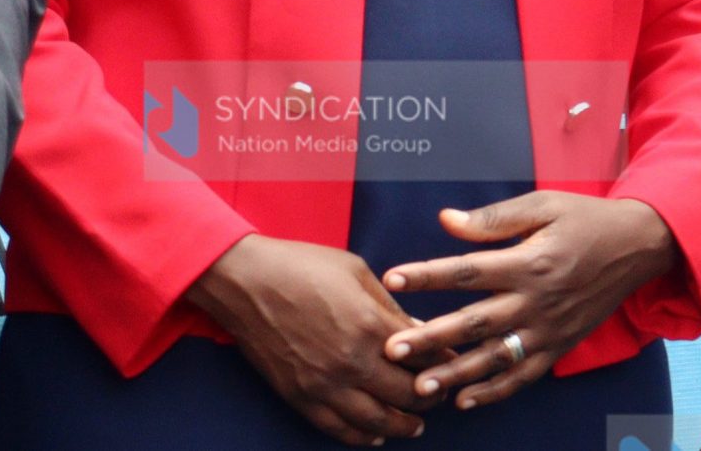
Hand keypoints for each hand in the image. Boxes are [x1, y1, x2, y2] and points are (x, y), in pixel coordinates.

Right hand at [184, 235, 425, 445]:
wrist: (245, 282)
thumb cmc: (303, 267)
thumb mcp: (359, 274)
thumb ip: (391, 307)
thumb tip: (419, 330)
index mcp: (371, 325)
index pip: (424, 357)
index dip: (445, 362)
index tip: (454, 363)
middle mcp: (351, 362)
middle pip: (406, 395)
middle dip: (430, 397)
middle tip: (441, 396)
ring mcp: (323, 384)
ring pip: (375, 420)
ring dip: (402, 426)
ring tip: (415, 425)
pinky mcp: (299, 397)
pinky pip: (336, 428)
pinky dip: (361, 436)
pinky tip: (375, 435)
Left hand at [380, 193, 680, 411]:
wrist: (638, 246)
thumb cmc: (586, 220)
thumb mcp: (544, 206)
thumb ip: (495, 218)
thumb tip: (446, 220)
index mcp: (530, 260)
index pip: (469, 270)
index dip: (428, 275)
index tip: (391, 279)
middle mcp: (537, 299)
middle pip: (476, 321)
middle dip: (431, 336)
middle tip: (391, 349)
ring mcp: (549, 328)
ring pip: (495, 356)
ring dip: (456, 373)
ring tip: (420, 386)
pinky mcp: (560, 345)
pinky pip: (524, 375)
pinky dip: (495, 391)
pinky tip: (464, 400)